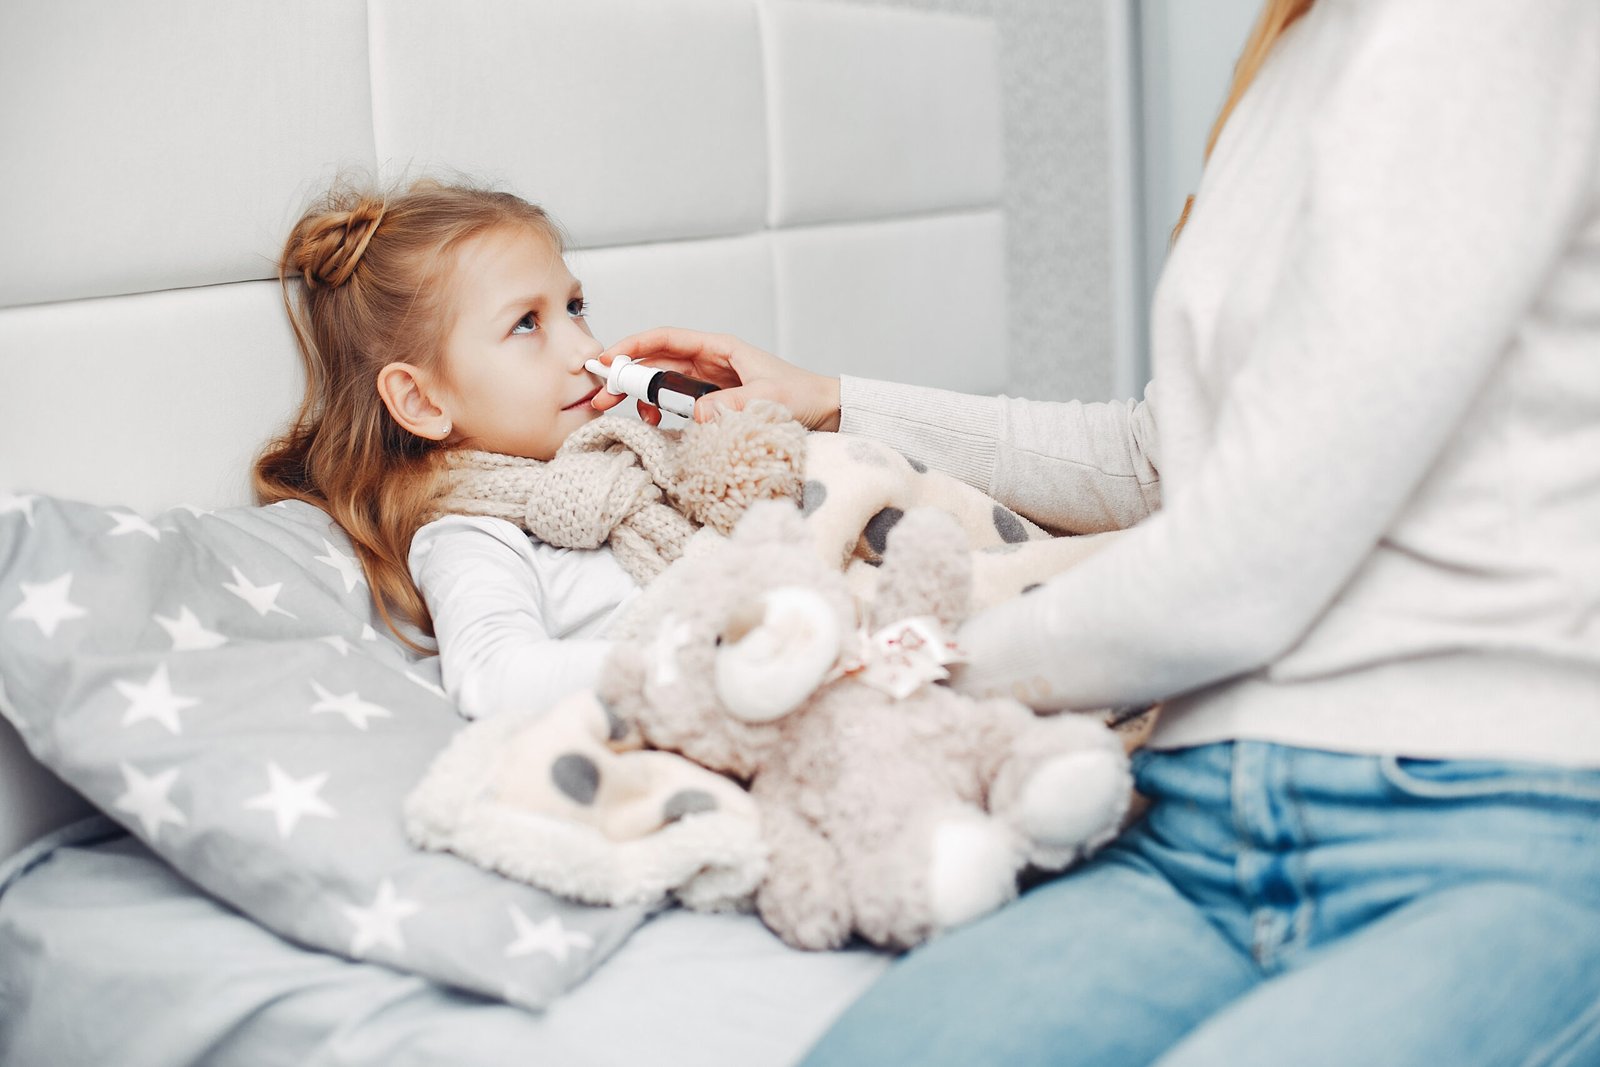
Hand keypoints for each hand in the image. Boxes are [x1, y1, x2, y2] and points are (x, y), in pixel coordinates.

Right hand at [590, 328, 841, 430]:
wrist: (826, 410)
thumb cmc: (802, 395)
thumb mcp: (767, 400)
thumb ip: (731, 405)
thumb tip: (697, 414)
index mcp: (719, 347)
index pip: (665, 340)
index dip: (632, 347)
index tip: (607, 362)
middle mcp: (710, 361)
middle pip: (656, 363)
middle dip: (626, 377)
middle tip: (600, 397)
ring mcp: (710, 382)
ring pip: (663, 385)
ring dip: (641, 398)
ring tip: (628, 416)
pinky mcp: (714, 402)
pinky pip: (679, 404)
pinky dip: (663, 413)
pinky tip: (657, 424)